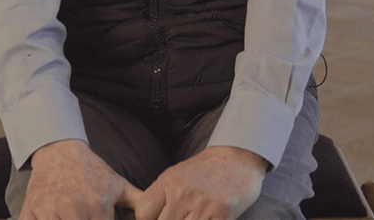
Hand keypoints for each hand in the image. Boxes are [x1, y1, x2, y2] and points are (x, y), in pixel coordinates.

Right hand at [22, 139, 142, 219]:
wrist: (59, 151)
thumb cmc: (90, 171)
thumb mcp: (117, 185)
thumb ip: (139, 202)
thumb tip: (154, 214)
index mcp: (98, 206)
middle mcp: (74, 209)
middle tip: (85, 218)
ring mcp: (50, 211)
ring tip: (71, 218)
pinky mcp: (31, 212)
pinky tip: (54, 219)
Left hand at [132, 146, 265, 219]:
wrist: (239, 159)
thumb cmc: (206, 170)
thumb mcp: (176, 175)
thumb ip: (159, 195)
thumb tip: (135, 213)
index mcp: (168, 182)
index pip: (144, 212)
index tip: (156, 219)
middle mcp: (183, 193)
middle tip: (177, 218)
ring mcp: (202, 205)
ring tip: (190, 217)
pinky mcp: (221, 215)